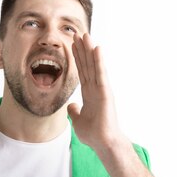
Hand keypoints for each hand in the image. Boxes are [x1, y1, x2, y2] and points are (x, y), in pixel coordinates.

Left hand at [68, 33, 126, 151]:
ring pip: (94, 65)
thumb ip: (74, 111)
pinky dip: (99, 61)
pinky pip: (101, 73)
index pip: (82, 71)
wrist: (103, 143)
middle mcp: (96, 88)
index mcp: (89, 93)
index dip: (77, 57)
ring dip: (90, 49)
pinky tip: (97, 48)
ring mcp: (101, 89)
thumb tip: (71, 105)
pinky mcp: (106, 92)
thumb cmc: (94, 134)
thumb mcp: (78, 120)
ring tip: (85, 35)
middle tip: (77, 33)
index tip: (72, 44)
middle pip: (87, 64)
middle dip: (82, 49)